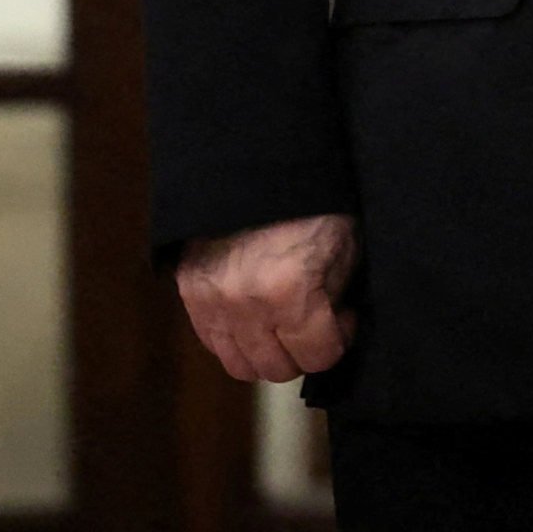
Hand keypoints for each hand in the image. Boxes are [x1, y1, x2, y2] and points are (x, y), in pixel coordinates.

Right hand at [177, 212, 357, 384]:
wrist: (258, 162)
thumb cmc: (314, 202)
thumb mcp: (343, 247)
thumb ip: (335, 297)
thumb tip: (333, 327)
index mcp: (290, 292)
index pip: (317, 357)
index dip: (338, 338)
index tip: (343, 316)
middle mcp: (246, 305)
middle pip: (276, 369)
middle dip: (302, 351)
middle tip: (313, 323)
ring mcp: (212, 301)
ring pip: (240, 365)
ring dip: (266, 352)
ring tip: (282, 323)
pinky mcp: (189, 292)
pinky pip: (213, 341)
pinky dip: (236, 337)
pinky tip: (255, 313)